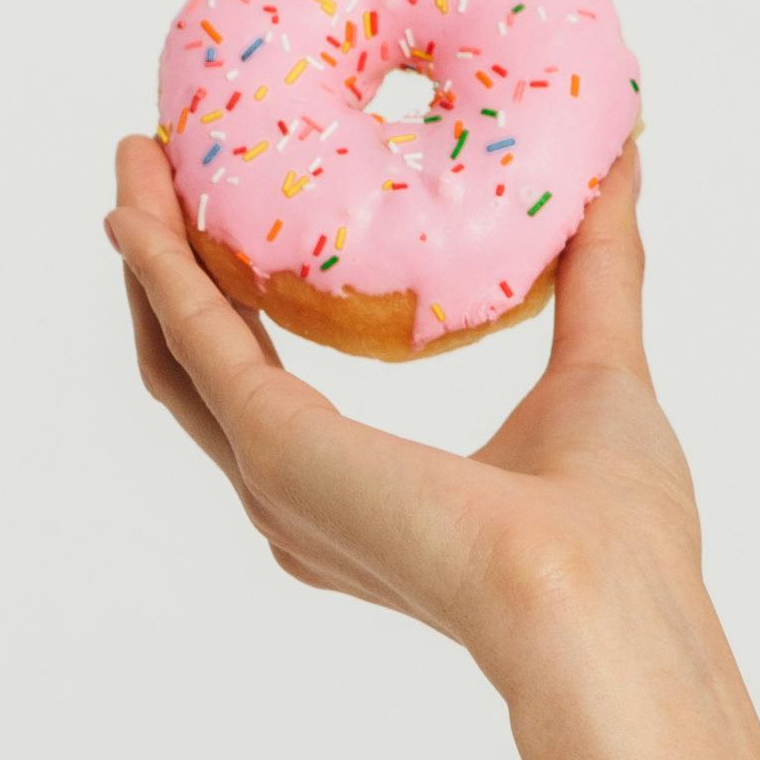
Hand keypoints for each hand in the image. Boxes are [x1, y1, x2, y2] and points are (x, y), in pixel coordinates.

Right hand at [105, 127, 710, 692]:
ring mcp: (277, 483)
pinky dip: (162, 271)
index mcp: (363, 495)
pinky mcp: (276, 450)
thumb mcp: (602, 366)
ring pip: (180, 350)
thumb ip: (601, 269)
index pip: (267, 384)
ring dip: (151, 254)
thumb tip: (622, 167)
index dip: (235, 297)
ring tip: (136, 162)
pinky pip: (197, 344)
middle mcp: (300, 500)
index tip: (228, 205)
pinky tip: (139, 211)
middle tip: (155, 164)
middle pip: (201, 362)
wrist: (602, 598)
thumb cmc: (618, 526)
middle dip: (172, 263)